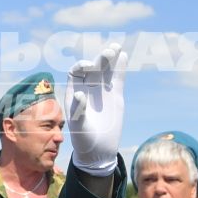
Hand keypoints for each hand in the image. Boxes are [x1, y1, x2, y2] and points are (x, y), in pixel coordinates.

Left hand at [66, 43, 124, 173]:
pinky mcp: (115, 96)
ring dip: (110, 59)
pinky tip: (123, 57)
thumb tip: (80, 94)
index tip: (89, 66)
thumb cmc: (83, 139)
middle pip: (93, 69)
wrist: (98, 149)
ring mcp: (102, 91)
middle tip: (109, 52)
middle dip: (100, 60)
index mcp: (74, 92)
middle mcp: (87, 89)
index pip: (76, 73)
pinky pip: (117, 79)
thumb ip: (78, 110)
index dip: (81, 66)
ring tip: (116, 47)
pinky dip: (120, 69)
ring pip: (106, 71)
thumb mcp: (78, 126)